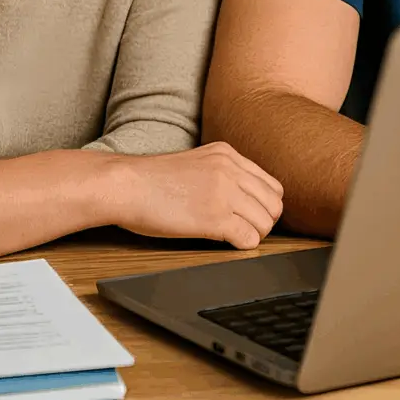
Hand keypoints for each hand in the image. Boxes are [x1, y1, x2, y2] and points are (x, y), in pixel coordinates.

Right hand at [106, 142, 283, 249]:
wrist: (125, 185)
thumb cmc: (152, 180)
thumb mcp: (196, 162)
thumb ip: (222, 172)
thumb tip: (243, 197)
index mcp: (227, 153)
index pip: (271, 184)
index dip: (264, 206)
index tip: (249, 216)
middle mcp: (231, 168)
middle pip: (274, 204)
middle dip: (263, 222)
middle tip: (243, 230)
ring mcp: (224, 191)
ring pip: (265, 222)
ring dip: (253, 235)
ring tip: (231, 236)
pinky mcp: (214, 217)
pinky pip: (248, 238)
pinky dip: (242, 246)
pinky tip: (223, 242)